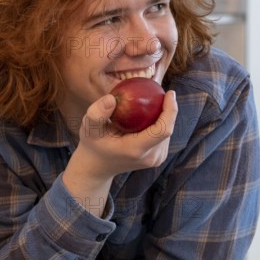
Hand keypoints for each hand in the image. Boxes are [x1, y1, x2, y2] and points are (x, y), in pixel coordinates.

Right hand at [61, 90, 176, 216]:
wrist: (96, 167)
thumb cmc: (93, 144)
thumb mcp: (89, 127)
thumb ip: (97, 113)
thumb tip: (111, 98)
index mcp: (136, 149)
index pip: (163, 130)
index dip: (170, 110)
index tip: (169, 93)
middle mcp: (150, 157)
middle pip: (168, 129)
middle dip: (168, 109)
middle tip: (159, 92)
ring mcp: (155, 160)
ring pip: (168, 132)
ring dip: (164, 116)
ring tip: (155, 100)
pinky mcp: (157, 158)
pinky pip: (164, 136)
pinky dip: (160, 123)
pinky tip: (153, 112)